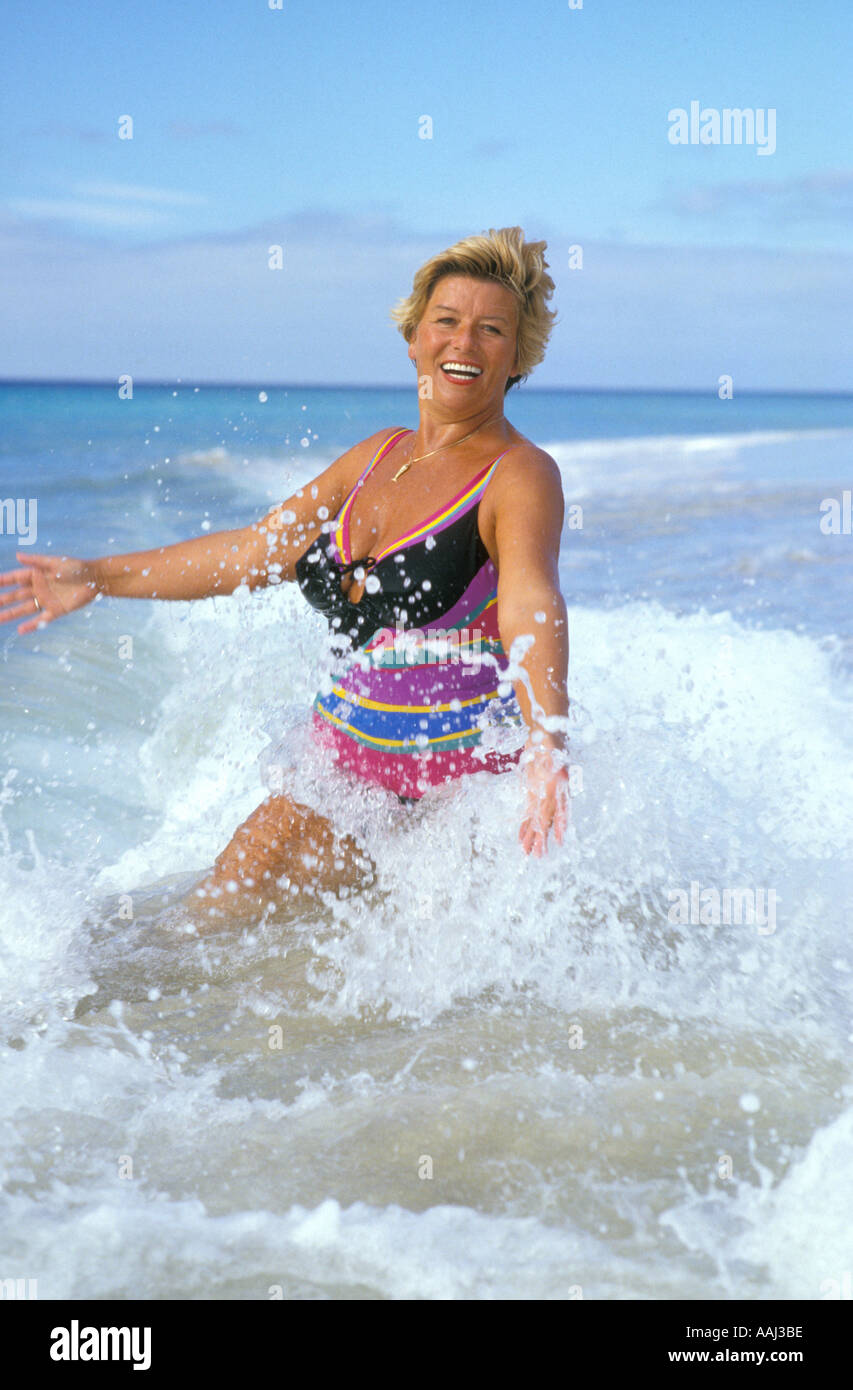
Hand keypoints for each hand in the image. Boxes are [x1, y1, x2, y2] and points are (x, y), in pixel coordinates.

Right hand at [0, 552, 100, 634]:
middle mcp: (39, 588)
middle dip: (2, 600)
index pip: (15, 578)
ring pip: (24, 608)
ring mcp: (47, 600)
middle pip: (16, 596)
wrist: (95, 579)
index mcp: (37, 575)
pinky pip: (41, 619)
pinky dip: (31, 625)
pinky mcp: (57, 610)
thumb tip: (17, 555)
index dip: (3, 581)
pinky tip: (20, 630)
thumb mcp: (55, 563)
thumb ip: (36, 561)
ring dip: (11, 614)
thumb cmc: (77, 567)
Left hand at [519, 739, 570, 856]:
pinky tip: (521, 837)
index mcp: (559, 786)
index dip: (558, 824)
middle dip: (542, 837)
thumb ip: (556, 761)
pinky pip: (530, 813)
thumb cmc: (550, 740)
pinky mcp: (533, 792)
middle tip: (538, 856)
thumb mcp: (553, 747)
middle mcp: (553, 793)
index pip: (558, 808)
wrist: (544, 733)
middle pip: (547, 819)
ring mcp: (543, 794)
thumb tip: (563, 774)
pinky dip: (525, 825)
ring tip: (527, 852)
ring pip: (537, 819)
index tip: (558, 841)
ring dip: (532, 836)